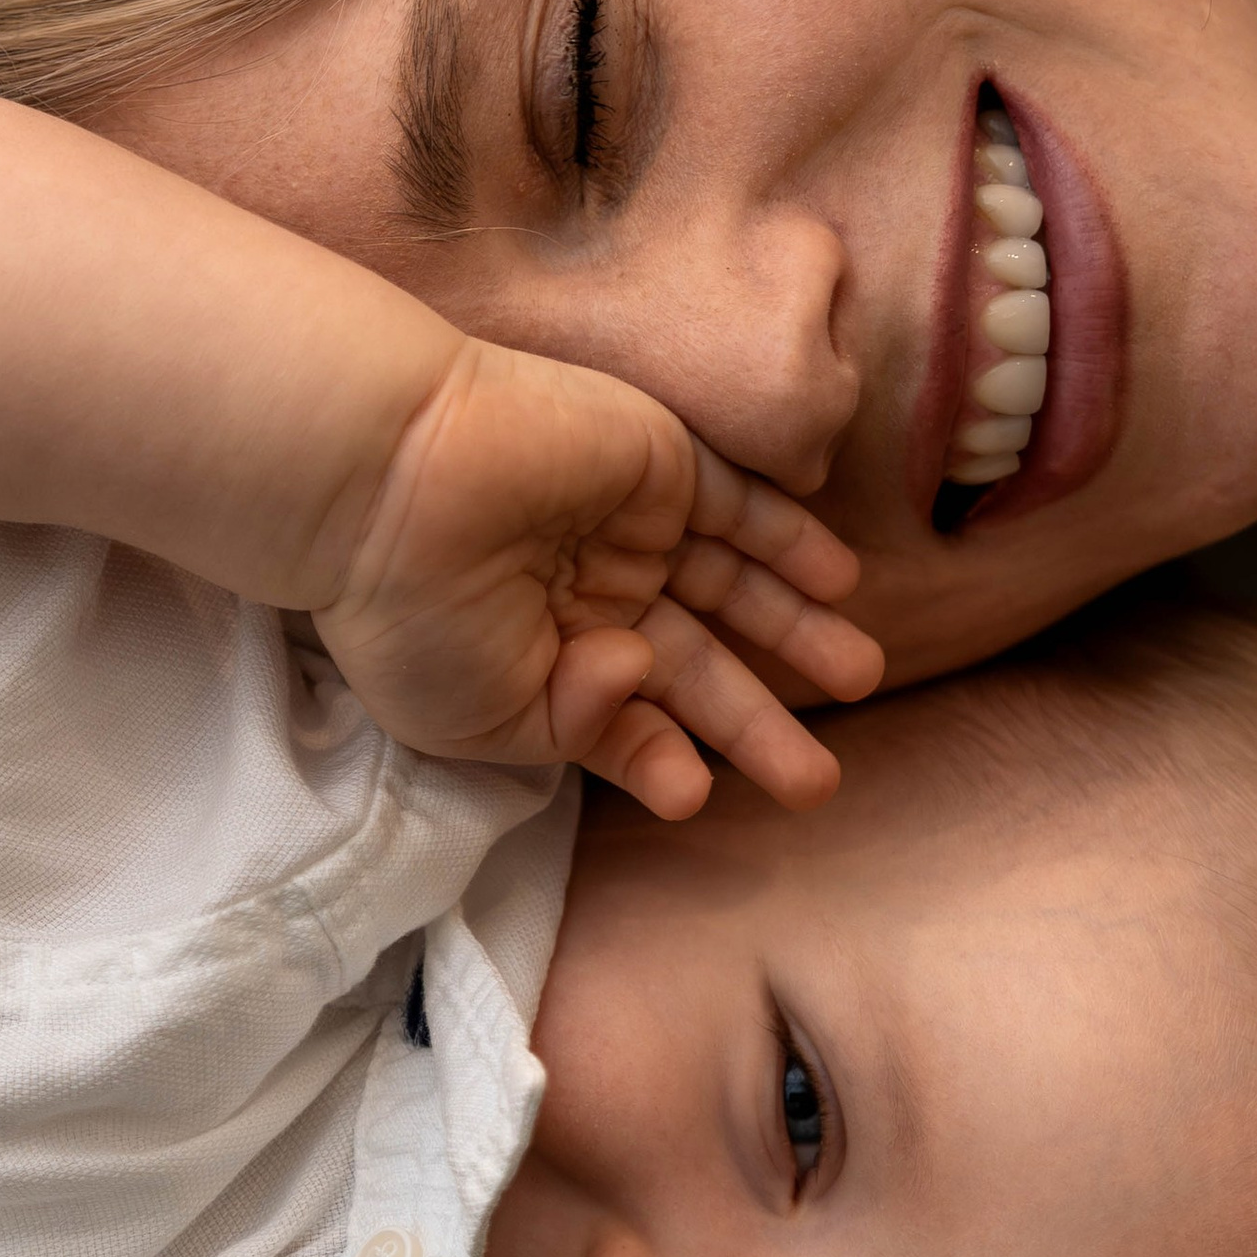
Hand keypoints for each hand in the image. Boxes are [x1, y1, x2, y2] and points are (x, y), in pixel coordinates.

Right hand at [312, 337, 881, 816]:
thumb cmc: (415, 613)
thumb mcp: (484, 716)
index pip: (628, 714)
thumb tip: (640, 687)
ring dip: (798, 630)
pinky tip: (840, 582)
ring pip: (732, 586)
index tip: (699, 794)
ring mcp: (628, 525)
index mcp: (539, 655)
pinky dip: (791, 541)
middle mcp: (591, 592)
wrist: (394, 480)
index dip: (667, 756)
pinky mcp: (660, 463)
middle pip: (697, 663)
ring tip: (862, 679)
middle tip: (820, 784)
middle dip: (758, 723)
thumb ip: (578, 729)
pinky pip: (741, 505)